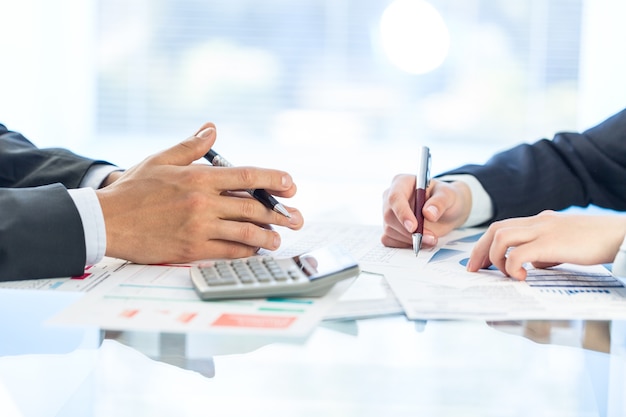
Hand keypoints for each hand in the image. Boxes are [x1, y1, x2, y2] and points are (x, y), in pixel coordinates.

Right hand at [96, 122, 303, 263]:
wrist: (107, 221)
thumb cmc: (133, 189)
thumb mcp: (161, 160)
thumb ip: (190, 146)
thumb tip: (212, 128)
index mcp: (199, 178)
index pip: (247, 176)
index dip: (274, 179)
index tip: (292, 184)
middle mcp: (203, 203)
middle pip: (253, 207)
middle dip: (280, 213)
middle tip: (297, 217)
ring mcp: (199, 228)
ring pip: (246, 233)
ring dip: (268, 236)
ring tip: (279, 238)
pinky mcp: (192, 249)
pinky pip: (229, 251)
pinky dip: (246, 251)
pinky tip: (255, 250)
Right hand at [381, 176, 471, 247]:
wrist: (447, 211)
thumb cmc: (446, 198)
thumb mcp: (448, 195)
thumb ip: (440, 202)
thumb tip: (428, 213)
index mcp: (402, 182)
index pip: (395, 197)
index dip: (402, 212)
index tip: (413, 227)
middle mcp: (391, 197)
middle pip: (389, 216)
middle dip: (409, 231)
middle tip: (430, 237)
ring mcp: (389, 214)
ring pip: (390, 230)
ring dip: (410, 239)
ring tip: (431, 239)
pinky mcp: (390, 228)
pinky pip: (390, 240)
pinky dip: (405, 244)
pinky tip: (420, 241)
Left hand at [467, 210, 625, 279]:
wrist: (621, 235)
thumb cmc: (596, 243)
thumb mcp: (565, 245)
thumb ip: (546, 252)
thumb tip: (533, 265)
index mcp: (540, 220)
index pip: (502, 226)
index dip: (486, 244)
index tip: (479, 262)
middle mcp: (538, 221)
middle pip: (495, 229)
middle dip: (479, 250)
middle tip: (474, 270)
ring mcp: (543, 229)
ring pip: (500, 236)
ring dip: (495, 257)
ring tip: (504, 274)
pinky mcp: (551, 242)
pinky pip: (518, 253)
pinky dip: (512, 266)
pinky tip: (522, 277)